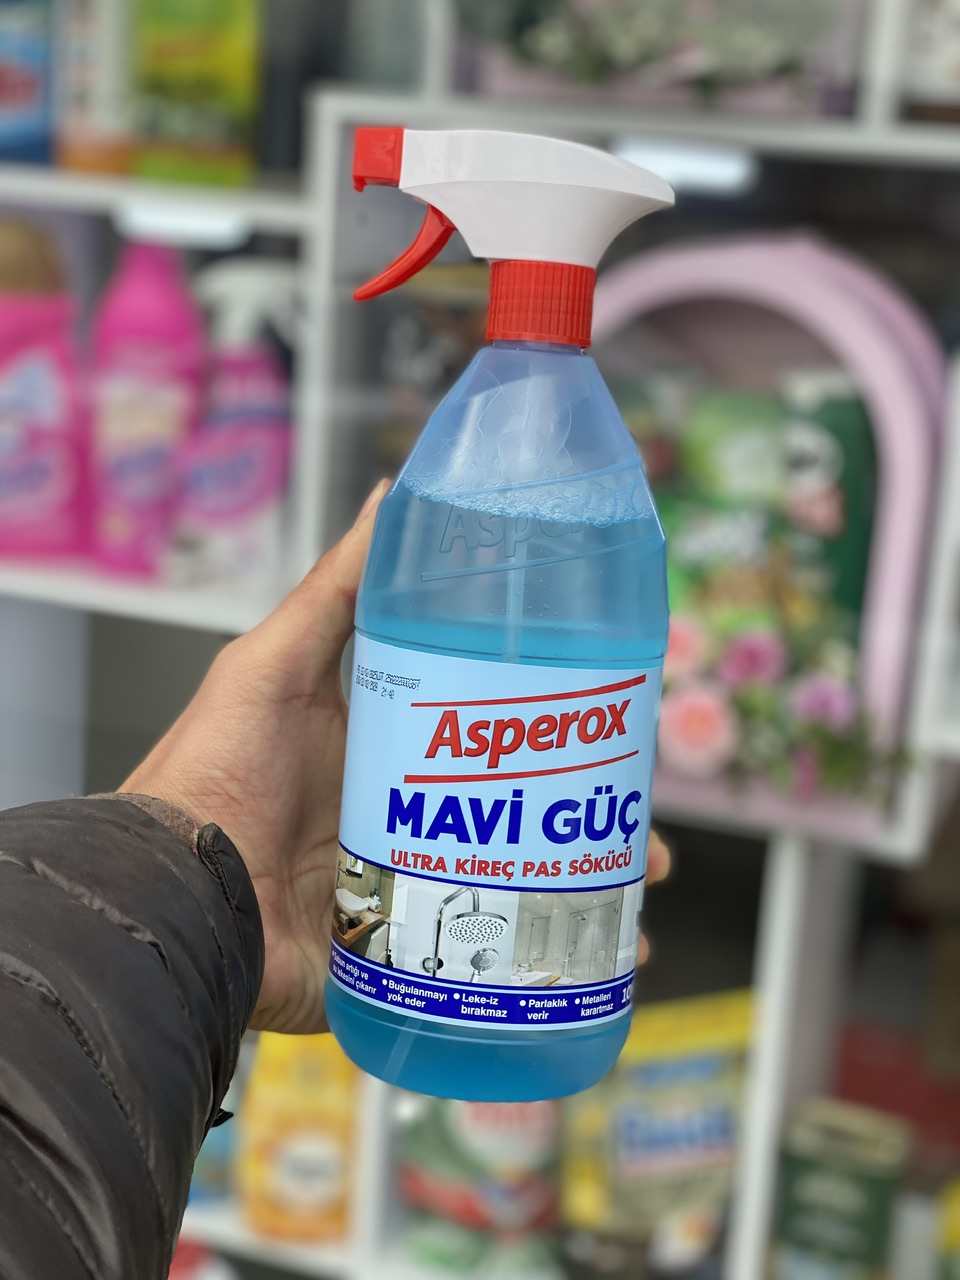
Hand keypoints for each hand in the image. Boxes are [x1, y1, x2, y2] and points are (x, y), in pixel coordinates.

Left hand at [121, 481, 670, 1033]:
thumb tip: (388, 491)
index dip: (556, 726)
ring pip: (520, 883)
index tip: (617, 720)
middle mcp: (408, 812)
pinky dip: (550, 961)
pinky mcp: (403, 948)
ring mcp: (410, 884)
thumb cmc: (212, 773)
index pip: (491, 729)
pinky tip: (611, 959)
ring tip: (645, 888)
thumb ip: (334, 590)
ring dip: (588, 889)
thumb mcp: (273, 666)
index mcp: (389, 744)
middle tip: (647, 826)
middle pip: (519, 810)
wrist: (173, 903)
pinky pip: (490, 953)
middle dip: (588, 818)